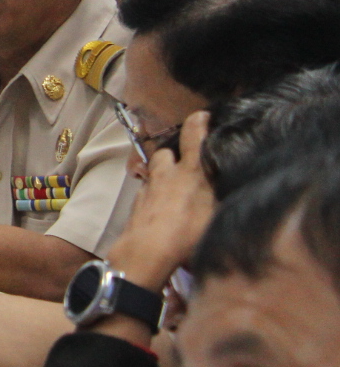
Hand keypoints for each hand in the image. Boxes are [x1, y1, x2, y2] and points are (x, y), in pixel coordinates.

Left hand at [107, 111, 211, 291]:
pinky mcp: (136, 205)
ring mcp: (148, 189)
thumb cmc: (188, 234)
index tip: (201, 115)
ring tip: (173, 189)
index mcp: (191, 172)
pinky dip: (153, 197)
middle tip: (184, 165)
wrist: (147, 251)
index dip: (198, 123)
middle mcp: (167, 174)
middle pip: (165, 153)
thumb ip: (223, 197)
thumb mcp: (218, 215)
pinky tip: (161, 210)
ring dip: (161, 176)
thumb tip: (230, 189)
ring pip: (153, 173)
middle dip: (173, 155)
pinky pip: (146, 193)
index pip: (194, 137)